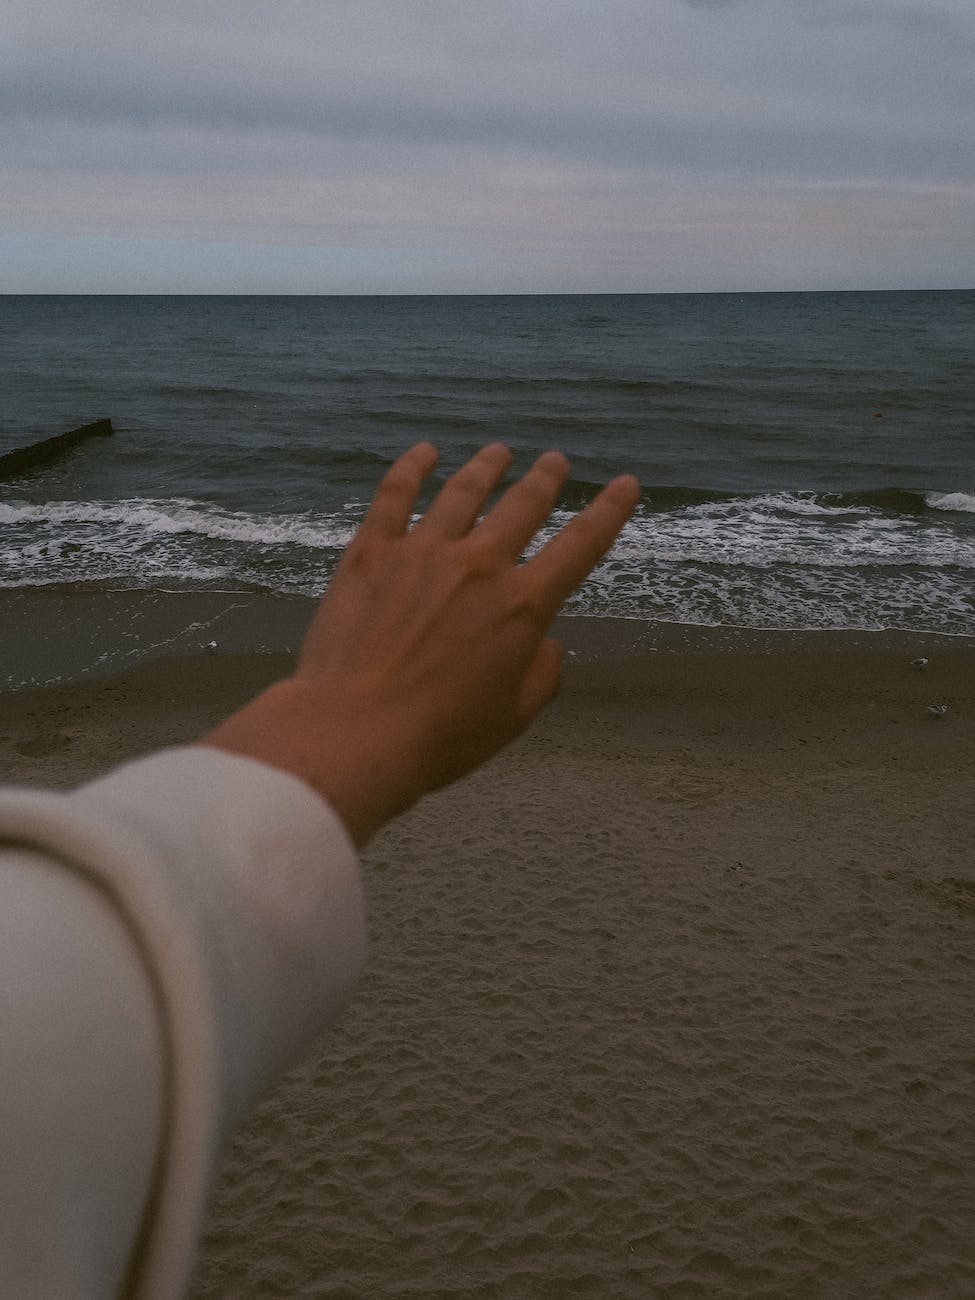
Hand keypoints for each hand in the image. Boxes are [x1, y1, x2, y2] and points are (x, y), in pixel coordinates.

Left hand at [201, 442, 638, 844]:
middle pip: (522, 506)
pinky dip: (412, 467)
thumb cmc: (441, 736)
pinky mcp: (371, 552)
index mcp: (523, 605)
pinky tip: (424, 452)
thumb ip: (542, 674)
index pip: (580, 546)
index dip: (608, 511)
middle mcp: (480, 564)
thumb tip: (548, 644)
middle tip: (554, 460)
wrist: (356, 729)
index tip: (625, 484)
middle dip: (545, 479)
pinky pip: (395, 495)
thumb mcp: (514, 717)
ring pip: (463, 492)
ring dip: (486, 468)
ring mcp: (423, 551)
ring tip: (497, 452)